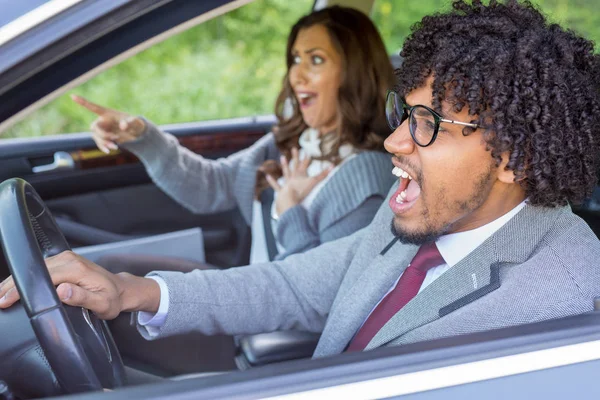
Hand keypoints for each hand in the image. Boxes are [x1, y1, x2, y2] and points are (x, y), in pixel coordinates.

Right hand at [0, 251, 159, 318]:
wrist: (121, 290)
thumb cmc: (113, 299)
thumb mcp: (102, 304)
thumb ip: (83, 298)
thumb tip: (63, 291)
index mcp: (77, 269)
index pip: (42, 277)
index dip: (21, 290)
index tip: (6, 301)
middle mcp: (69, 260)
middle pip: (34, 271)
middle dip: (12, 285)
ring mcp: (66, 259)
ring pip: (34, 268)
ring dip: (15, 281)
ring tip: (0, 295)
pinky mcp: (63, 262)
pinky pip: (39, 269)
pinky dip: (25, 278)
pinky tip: (14, 288)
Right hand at [71, 95, 145, 153]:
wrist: (136, 133)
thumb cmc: (136, 124)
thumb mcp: (136, 122)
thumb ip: (130, 122)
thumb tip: (123, 126)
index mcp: (107, 113)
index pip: (93, 107)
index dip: (83, 102)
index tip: (72, 95)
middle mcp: (103, 121)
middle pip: (94, 127)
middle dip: (103, 134)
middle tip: (116, 137)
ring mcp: (103, 130)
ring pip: (96, 136)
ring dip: (104, 142)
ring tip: (116, 147)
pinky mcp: (104, 138)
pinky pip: (99, 143)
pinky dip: (103, 147)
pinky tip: (109, 151)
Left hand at [266, 148, 330, 215]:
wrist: (290, 199)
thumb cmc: (301, 191)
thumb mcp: (314, 182)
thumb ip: (323, 174)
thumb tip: (333, 165)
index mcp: (300, 175)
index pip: (304, 164)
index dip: (306, 158)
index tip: (307, 151)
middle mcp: (292, 177)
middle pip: (294, 165)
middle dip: (295, 157)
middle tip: (294, 148)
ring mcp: (286, 183)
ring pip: (285, 172)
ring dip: (284, 165)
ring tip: (282, 157)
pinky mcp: (281, 191)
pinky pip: (276, 185)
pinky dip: (272, 181)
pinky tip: (267, 176)